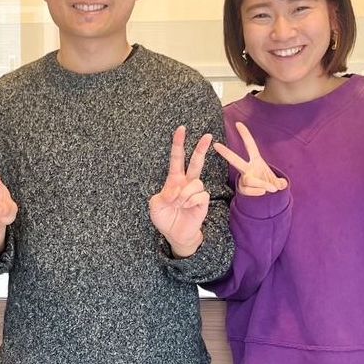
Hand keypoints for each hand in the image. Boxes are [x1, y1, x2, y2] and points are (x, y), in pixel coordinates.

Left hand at [149, 126, 211, 256]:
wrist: (174, 234)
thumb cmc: (165, 217)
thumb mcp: (155, 205)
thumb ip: (163, 195)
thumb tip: (176, 191)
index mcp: (173, 179)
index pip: (177, 158)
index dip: (178, 144)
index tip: (181, 129)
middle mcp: (186, 182)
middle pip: (196, 161)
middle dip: (201, 148)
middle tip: (207, 135)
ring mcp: (196, 191)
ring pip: (196, 182)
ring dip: (184, 194)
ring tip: (179, 204)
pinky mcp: (203, 201)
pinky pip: (200, 195)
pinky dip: (191, 201)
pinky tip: (187, 207)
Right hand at [213, 122, 287, 196]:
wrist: (266, 196)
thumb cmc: (270, 183)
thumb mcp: (278, 182)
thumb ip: (281, 183)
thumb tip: (281, 185)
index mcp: (256, 161)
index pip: (250, 146)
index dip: (245, 135)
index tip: (238, 123)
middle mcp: (248, 168)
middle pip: (235, 160)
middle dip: (225, 152)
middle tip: (216, 145)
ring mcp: (244, 178)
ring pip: (249, 180)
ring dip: (262, 184)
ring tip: (271, 188)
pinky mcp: (242, 189)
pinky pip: (249, 190)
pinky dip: (257, 192)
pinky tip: (263, 192)